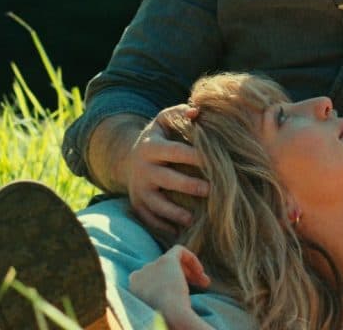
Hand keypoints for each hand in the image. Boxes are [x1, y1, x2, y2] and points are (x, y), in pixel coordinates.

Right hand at [127, 104, 207, 234]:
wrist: (128, 157)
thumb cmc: (159, 136)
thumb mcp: (164, 120)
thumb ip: (180, 112)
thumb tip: (197, 111)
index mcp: (151, 147)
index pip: (175, 152)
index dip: (195, 156)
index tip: (214, 161)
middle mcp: (143, 169)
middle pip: (167, 179)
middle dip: (189, 186)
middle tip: (212, 190)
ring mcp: (139, 189)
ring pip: (156, 204)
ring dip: (174, 212)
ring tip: (193, 218)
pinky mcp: (137, 204)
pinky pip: (149, 219)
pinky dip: (163, 226)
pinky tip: (179, 231)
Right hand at [129, 245, 210, 324]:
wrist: (170, 315)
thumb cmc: (169, 320)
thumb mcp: (162, 313)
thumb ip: (165, 303)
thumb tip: (179, 306)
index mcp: (132, 290)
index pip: (153, 282)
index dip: (171, 285)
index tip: (187, 295)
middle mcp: (138, 276)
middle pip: (164, 271)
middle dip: (184, 277)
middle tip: (201, 286)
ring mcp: (150, 266)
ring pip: (173, 262)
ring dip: (190, 271)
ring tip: (205, 283)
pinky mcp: (166, 260)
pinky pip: (178, 250)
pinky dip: (191, 258)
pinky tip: (201, 272)